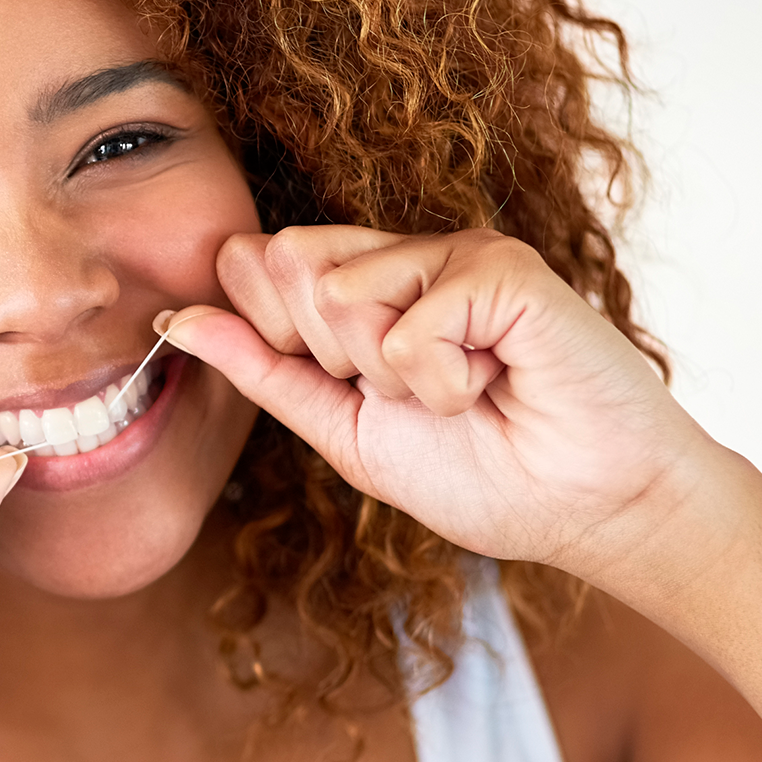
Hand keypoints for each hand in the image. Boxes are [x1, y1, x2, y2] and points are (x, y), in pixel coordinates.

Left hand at [161, 226, 717, 577]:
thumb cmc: (482, 475)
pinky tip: (501, 381)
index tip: (354, 387)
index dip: (281, 340)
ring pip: (342, 294)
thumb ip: (261, 367)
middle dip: (337, 360)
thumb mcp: (342, 427)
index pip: (255, 265)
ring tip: (465, 388)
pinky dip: (447, 382)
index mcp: (357, 283)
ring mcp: (452, 251)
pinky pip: (409, 325)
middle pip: (289, 267)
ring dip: (397, 377)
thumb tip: (175, 317)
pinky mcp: (501, 265)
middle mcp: (401, 253)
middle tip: (417, 393)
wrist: (586, 510)